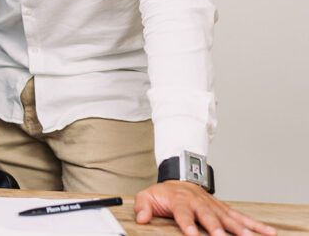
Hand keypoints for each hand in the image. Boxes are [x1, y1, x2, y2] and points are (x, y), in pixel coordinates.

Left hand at [134, 181, 276, 235]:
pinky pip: (241, 216)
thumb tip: (141, 218)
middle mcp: (199, 202)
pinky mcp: (224, 208)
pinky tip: (268, 232)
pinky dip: (255, 225)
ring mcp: (214, 205)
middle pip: (208, 216)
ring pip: (229, 217)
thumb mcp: (147, 195)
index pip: (183, 212)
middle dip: (215, 227)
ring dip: (240, 228)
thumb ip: (143, 207)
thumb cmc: (164, 193)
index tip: (191, 234)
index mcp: (180, 200)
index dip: (187, 223)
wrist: (180, 177)